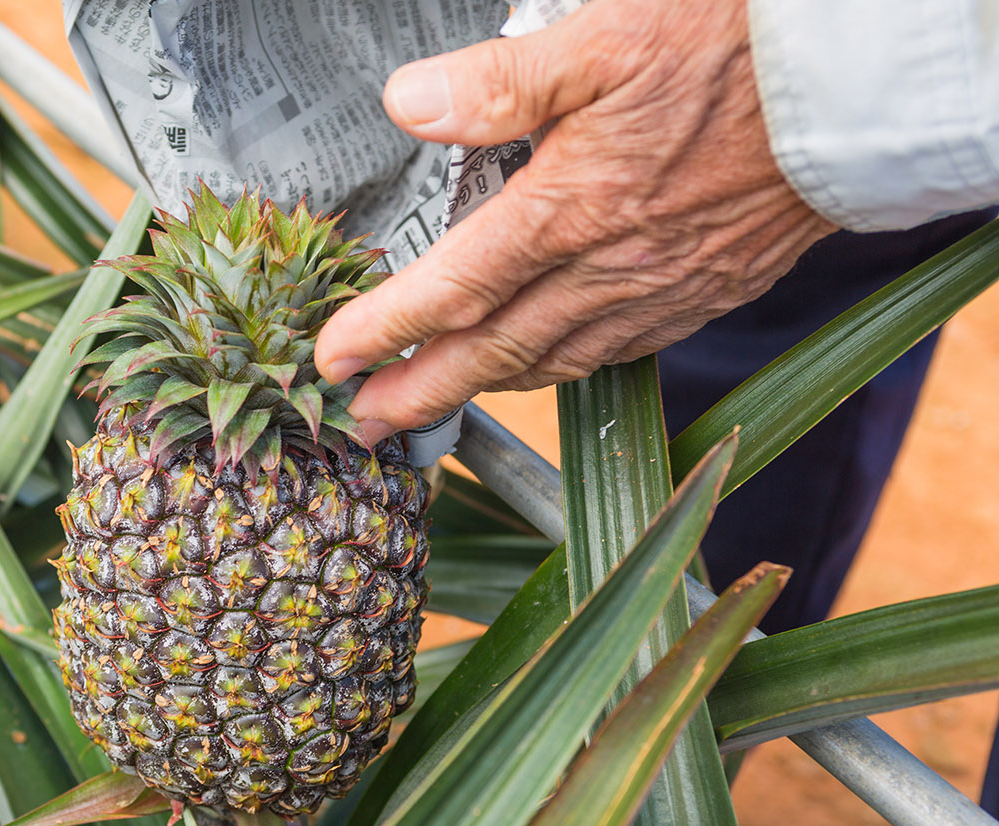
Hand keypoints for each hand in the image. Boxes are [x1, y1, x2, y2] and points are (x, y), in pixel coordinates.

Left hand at [314, 0, 836, 441]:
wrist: (856, 90)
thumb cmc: (734, 48)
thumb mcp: (607, 35)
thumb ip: (501, 80)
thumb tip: (408, 103)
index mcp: (572, 208)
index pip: (454, 287)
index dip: (385, 328)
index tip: (332, 359)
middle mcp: (609, 266)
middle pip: (492, 350)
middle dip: (418, 391)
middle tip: (361, 423)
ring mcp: (660, 289)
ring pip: (552, 361)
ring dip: (482, 390)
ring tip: (431, 405)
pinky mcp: (704, 293)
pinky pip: (614, 351)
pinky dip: (558, 372)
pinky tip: (535, 371)